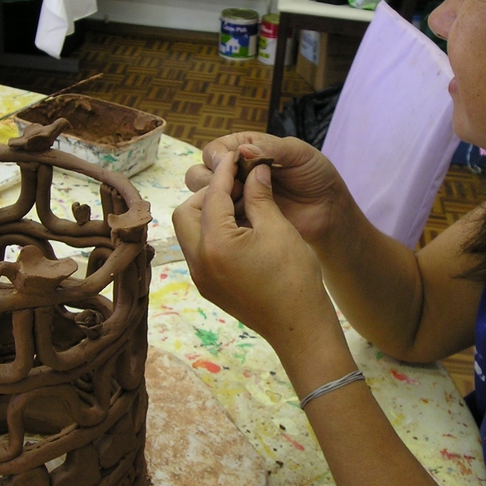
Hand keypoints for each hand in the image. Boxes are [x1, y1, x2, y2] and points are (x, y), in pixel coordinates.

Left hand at [173, 151, 338, 353]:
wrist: (299, 327)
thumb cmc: (294, 277)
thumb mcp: (277, 228)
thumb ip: (259, 195)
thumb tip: (254, 169)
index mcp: (215, 245)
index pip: (212, 196)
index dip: (225, 173)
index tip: (236, 157)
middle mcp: (199, 262)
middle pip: (186, 214)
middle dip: (207, 195)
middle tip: (235, 186)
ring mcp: (201, 277)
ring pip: (190, 233)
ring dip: (208, 214)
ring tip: (239, 205)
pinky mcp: (209, 287)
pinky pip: (200, 251)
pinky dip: (212, 234)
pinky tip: (239, 228)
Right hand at [185, 132, 346, 244]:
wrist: (329, 209)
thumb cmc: (315, 175)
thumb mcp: (298, 153)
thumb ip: (272, 149)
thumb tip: (242, 151)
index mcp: (243, 149)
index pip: (214, 151)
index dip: (218, 159)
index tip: (232, 166)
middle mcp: (233, 174)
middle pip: (199, 174)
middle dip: (213, 182)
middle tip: (238, 189)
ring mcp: (234, 200)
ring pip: (204, 200)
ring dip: (217, 203)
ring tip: (243, 205)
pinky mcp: (239, 223)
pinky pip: (220, 224)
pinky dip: (227, 223)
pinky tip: (245, 222)